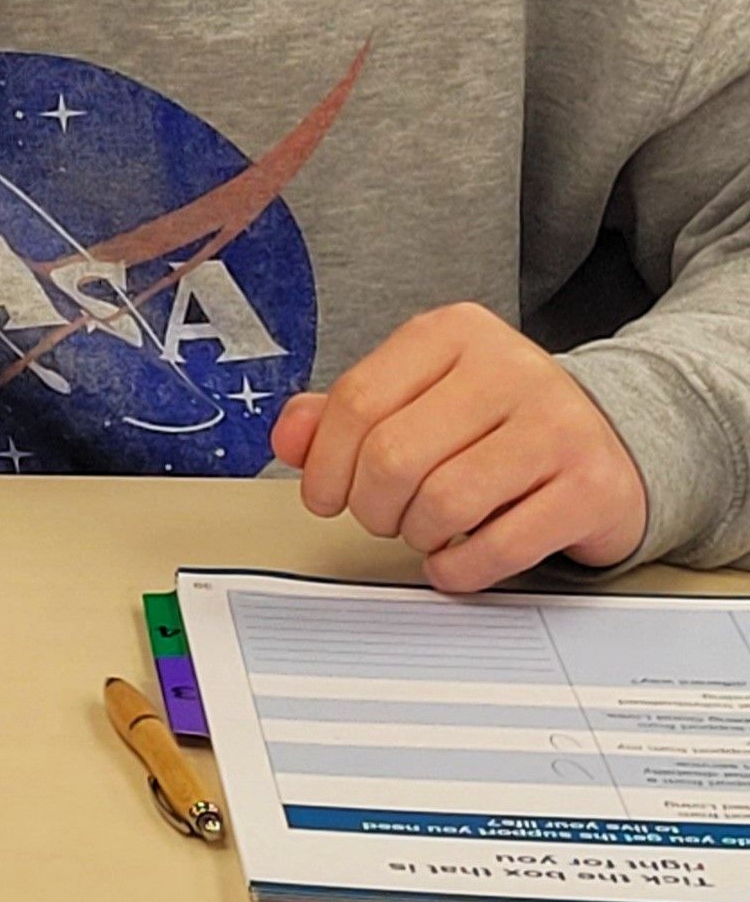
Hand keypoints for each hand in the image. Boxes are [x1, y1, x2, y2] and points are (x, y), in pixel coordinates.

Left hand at [273, 303, 647, 591]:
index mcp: (454, 333)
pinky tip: (455, 561)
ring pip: (443, 502)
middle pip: (393, 457)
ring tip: (426, 531)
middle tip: (382, 517)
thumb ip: (342, 415)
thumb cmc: (494, 423)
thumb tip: (289, 440)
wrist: (612, 440)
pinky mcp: (593, 486)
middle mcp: (510, 368)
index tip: (324, 497)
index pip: (357, 401)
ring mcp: (559, 425)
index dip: (325, 464)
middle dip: (371, 506)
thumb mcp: (417, 398)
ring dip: (418, 536)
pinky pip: (498, 546)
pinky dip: (460, 569)